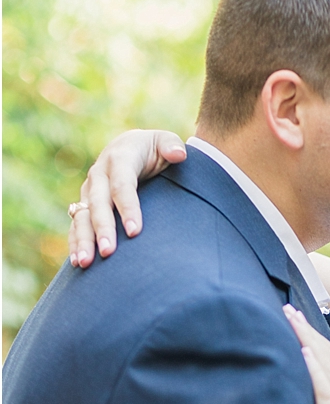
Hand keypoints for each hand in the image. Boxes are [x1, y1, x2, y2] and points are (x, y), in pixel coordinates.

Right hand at [69, 129, 185, 267]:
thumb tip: (179, 154)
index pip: (122, 185)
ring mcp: (89, 191)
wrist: (129, 148)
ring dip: (83, 240)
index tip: (135, 231)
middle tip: (109, 252)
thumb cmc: (153, 149)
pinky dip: (76, 242)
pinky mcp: (85, 205)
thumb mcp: (164, 141)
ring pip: (82, 216)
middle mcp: (99, 175)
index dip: (128, 208)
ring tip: (86, 263)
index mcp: (120, 158)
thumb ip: (171, 145)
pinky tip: (78, 263)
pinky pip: (76, 225)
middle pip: (99, 204)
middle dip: (103, 228)